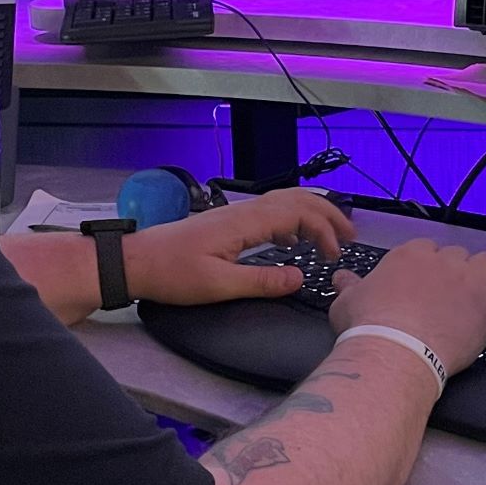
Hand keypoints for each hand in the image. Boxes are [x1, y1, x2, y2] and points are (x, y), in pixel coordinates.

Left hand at [121, 188, 357, 306]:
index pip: (297, 212)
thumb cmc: (172, 274)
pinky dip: (291, 219)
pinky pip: (268, 212)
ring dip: (310, 214)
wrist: (135, 261)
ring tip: (329, 235)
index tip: (335, 254)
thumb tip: (299, 277)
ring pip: (283, 202)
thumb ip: (262, 281)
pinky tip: (292, 239)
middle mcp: (242, 212)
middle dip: (327, 213)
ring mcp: (234, 215)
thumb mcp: (218, 285)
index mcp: (244, 222)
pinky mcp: (227, 223)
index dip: (324, 229)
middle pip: (295, 199)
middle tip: (349, 236)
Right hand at [329, 238, 485, 376]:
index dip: (430, 265)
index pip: (426, 248)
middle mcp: (441, 263)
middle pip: (459, 255)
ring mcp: (468, 283)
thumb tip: (341, 278)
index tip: (428, 279)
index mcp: (409, 257)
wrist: (393, 351)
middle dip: (460, 269)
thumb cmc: (368, 328)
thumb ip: (349, 287)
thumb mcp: (348, 303)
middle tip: (456, 289)